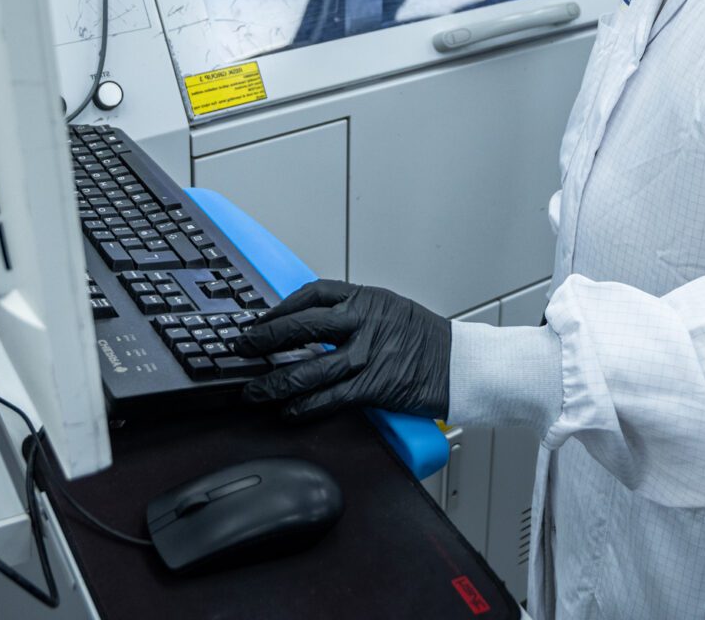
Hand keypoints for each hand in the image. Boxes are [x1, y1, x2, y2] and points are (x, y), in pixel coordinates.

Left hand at [237, 280, 450, 421]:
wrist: (460, 364)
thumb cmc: (427, 339)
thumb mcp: (390, 310)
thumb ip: (355, 313)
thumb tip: (315, 324)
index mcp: (367, 298)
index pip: (313, 293)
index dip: (281, 307)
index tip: (261, 319)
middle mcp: (365, 322)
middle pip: (303, 326)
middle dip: (266, 338)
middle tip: (244, 348)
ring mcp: (369, 354)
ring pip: (311, 367)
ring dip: (277, 381)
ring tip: (254, 390)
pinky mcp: (375, 386)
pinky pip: (332, 397)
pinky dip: (306, 406)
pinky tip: (290, 411)